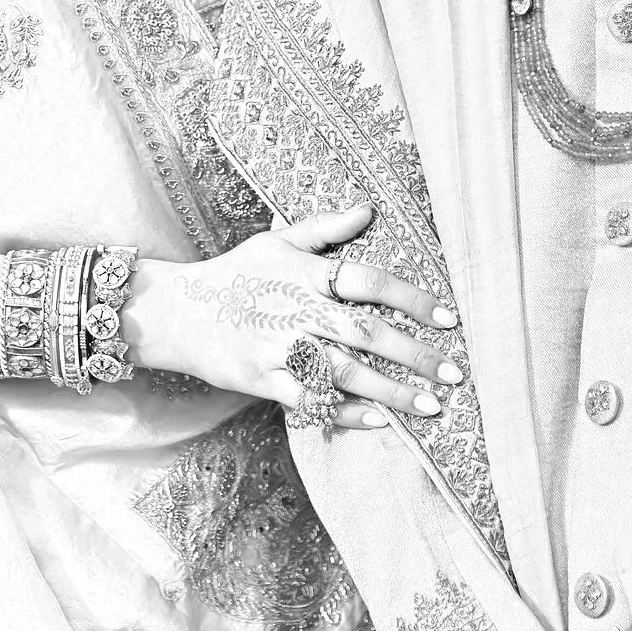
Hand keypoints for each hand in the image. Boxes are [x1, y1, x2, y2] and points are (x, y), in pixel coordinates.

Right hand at [126, 203, 460, 426]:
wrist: (176, 312)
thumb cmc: (234, 274)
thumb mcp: (276, 241)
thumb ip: (324, 228)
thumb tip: (368, 208)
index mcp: (305, 274)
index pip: (368, 281)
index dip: (410, 298)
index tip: (448, 318)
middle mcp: (297, 310)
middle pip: (365, 332)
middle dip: (415, 355)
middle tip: (455, 374)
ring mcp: (279, 348)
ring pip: (345, 372)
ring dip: (392, 391)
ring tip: (432, 406)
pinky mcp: (263, 380)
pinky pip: (310, 400)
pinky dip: (345, 412)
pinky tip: (379, 422)